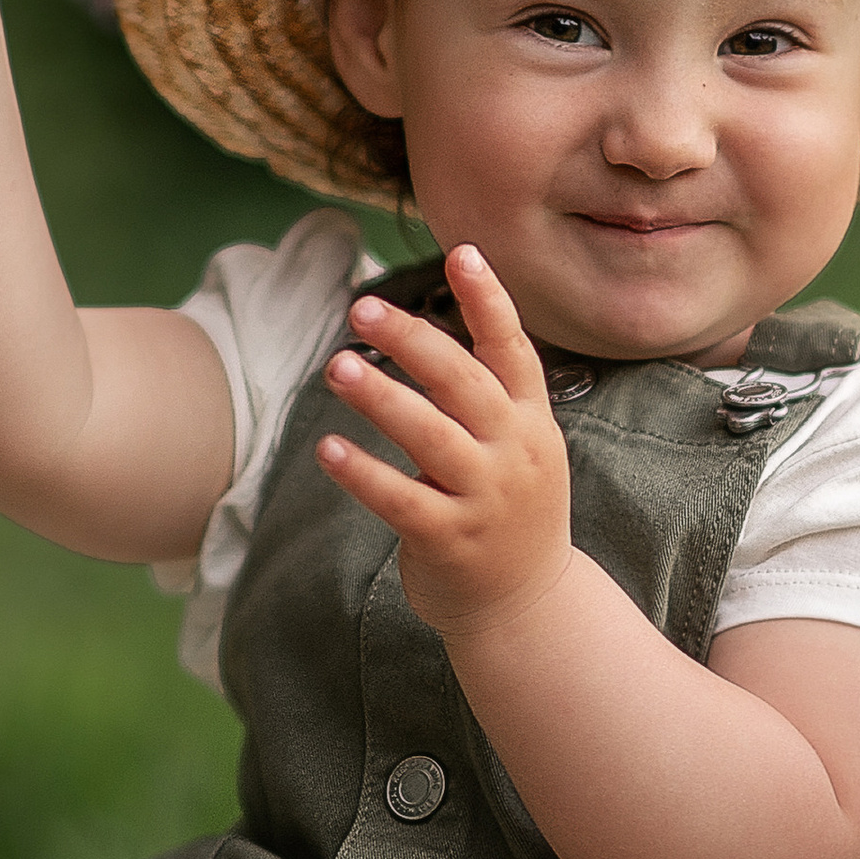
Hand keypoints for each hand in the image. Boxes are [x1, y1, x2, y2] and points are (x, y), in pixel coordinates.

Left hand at [318, 245, 576, 639]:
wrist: (527, 605)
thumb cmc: (508, 510)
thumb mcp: (519, 446)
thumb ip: (485, 395)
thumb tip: (423, 328)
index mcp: (530, 421)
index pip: (512, 349)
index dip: (488, 300)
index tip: (461, 253)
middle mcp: (514, 453)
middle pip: (463, 383)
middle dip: (413, 340)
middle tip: (362, 308)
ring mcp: (486, 498)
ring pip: (430, 436)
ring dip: (381, 398)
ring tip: (338, 366)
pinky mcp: (451, 540)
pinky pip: (400, 499)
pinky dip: (363, 472)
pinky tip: (328, 448)